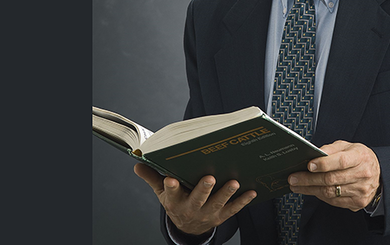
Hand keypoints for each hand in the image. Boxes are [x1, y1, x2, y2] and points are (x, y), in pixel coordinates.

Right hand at [134, 163, 255, 235]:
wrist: (187, 227)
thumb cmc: (176, 202)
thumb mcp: (162, 192)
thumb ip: (152, 176)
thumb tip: (137, 163)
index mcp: (175, 200)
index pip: (171, 192)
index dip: (171, 187)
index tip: (171, 179)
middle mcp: (191, 208)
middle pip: (197, 199)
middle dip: (203, 189)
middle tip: (209, 178)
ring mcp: (207, 213)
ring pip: (217, 204)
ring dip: (226, 194)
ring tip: (234, 182)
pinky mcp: (220, 216)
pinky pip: (233, 209)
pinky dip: (243, 201)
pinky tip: (251, 192)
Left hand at [288, 140, 379, 211]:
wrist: (379, 174)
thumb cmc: (358, 157)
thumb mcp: (348, 146)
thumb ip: (331, 149)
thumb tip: (314, 154)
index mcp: (361, 157)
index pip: (341, 161)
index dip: (324, 164)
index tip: (308, 165)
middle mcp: (363, 174)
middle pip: (332, 179)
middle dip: (309, 179)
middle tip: (293, 178)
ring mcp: (361, 190)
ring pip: (330, 192)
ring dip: (310, 189)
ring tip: (296, 185)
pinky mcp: (358, 202)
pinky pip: (334, 201)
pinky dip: (320, 196)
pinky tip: (311, 191)